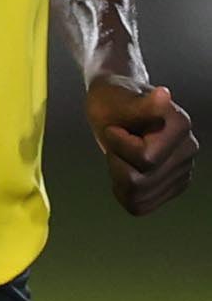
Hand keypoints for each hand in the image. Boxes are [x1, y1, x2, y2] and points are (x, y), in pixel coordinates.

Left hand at [86, 77, 196, 216]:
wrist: (117, 108)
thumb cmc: (113, 101)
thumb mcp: (118, 101)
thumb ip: (142, 105)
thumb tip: (163, 95)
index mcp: (180, 126)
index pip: (144, 158)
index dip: (117, 144)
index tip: (114, 128)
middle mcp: (188, 150)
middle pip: (139, 182)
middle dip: (116, 162)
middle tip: (116, 141)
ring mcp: (183, 170)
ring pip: (138, 197)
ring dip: (118, 177)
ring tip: (121, 154)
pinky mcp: (172, 186)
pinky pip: (140, 205)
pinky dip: (123, 192)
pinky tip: (123, 170)